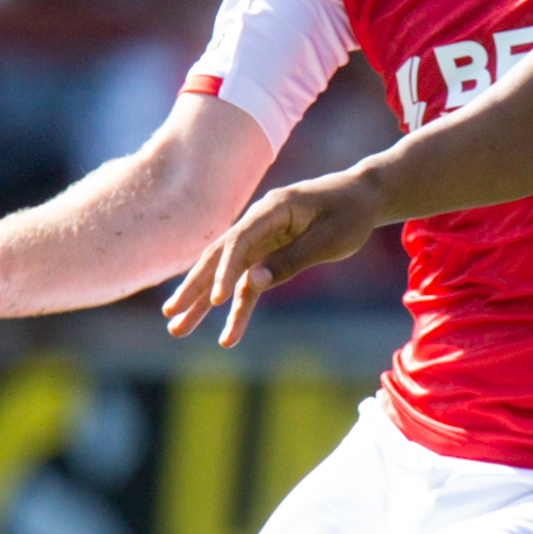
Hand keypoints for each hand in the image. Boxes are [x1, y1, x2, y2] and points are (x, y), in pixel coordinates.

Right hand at [162, 172, 384, 346]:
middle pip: (218, 257)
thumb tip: (253, 283)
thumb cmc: (349, 213)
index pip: (239, 242)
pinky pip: (247, 285)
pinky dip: (237, 309)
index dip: (224, 271)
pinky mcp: (268, 256)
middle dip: (193, 288)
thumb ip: (292, 259)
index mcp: (272, 210)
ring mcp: (260, 241)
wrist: (362, 197)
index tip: (216, 300)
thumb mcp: (329, 238)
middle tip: (170, 314)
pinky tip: (227, 337)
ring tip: (178, 328)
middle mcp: (258, 223)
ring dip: (202, 302)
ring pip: (225, 274)